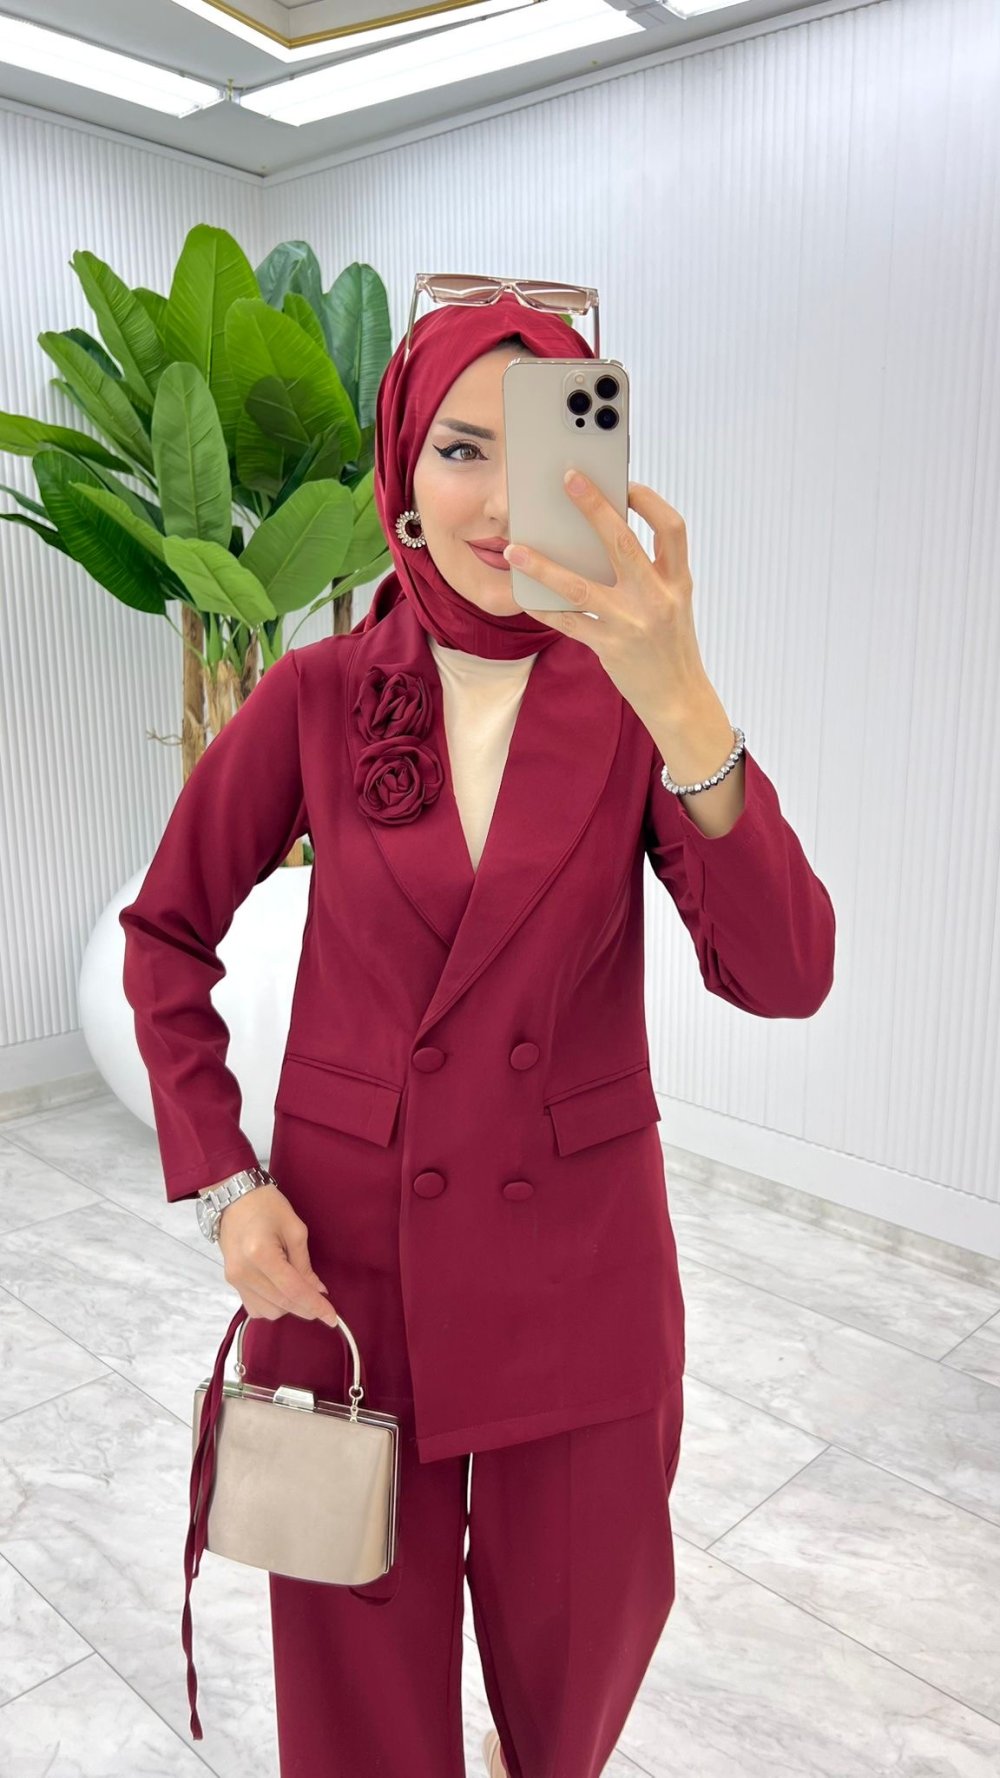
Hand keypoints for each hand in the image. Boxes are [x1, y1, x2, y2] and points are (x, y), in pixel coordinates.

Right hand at [217, 1186, 340, 1327]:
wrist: (234, 1198)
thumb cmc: (267, 1206)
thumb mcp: (295, 1228)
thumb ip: (304, 1264)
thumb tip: (317, 1291)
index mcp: (261, 1254)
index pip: (293, 1290)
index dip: (315, 1306)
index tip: (332, 1318)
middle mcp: (244, 1272)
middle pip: (282, 1304)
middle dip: (305, 1307)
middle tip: (321, 1301)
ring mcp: (235, 1279)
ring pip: (268, 1311)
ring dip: (288, 1307)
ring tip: (297, 1288)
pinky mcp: (232, 1282)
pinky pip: (255, 1307)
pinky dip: (272, 1305)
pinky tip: (280, 1291)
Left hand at [504, 472, 713, 726]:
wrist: (679, 698)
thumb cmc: (671, 645)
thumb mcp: (672, 602)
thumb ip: (648, 571)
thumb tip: (602, 534)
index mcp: (677, 581)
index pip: (672, 528)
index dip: (650, 501)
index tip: (626, 484)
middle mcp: (657, 598)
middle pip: (623, 543)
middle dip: (595, 508)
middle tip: (568, 479)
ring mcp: (631, 624)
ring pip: (580, 587)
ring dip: (544, 566)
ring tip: (515, 549)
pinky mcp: (609, 647)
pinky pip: (568, 622)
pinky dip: (544, 608)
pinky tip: (524, 594)